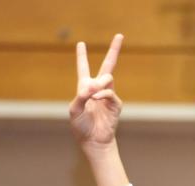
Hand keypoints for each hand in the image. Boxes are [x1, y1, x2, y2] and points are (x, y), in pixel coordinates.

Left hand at [70, 34, 123, 152]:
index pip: (83, 68)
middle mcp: (97, 89)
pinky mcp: (116, 104)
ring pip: (108, 77)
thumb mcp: (74, 109)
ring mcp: (108, 96)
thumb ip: (81, 95)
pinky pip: (110, 92)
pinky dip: (102, 94)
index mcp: (84, 88)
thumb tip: (94, 85)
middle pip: (107, 65)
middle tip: (120, 35)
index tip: (81, 44)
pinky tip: (96, 99)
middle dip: (114, 50)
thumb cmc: (81, 127)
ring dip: (99, 83)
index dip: (82, 56)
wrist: (93, 141)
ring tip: (93, 94)